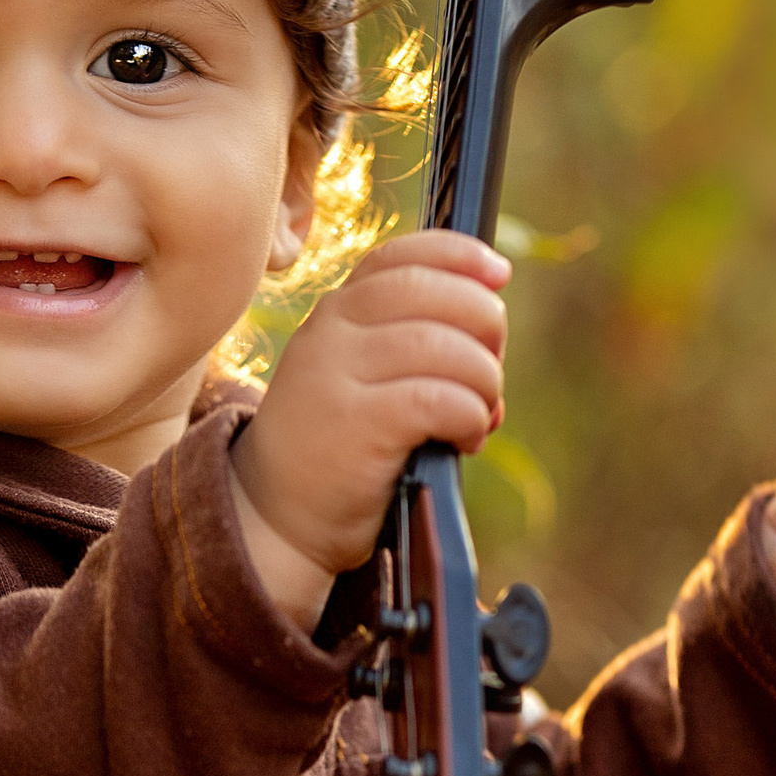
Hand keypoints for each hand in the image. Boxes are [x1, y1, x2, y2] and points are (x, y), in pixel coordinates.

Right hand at [230, 231, 508, 620]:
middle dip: (484, 323)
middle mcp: (331, 332)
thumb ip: (411, 348)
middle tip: (490, 371)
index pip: (400, 257)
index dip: (458, 256)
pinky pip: (440, 398)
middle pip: (430, 292)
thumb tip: (491, 346)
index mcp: (335, 314)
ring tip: (480, 414)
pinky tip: (465, 438)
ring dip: (484, 380)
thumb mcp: (360, 381)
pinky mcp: (357, 424)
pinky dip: (470, 416)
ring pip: (443, 345)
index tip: (499, 273)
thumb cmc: (335, 451)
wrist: (276, 519)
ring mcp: (338, 375)